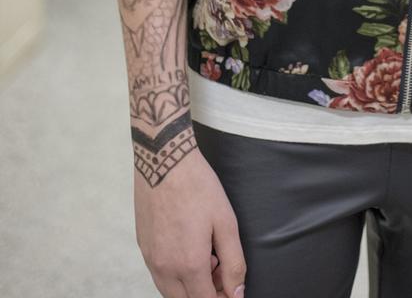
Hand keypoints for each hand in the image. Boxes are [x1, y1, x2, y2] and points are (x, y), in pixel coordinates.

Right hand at [134, 145, 246, 297]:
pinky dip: (175, 273)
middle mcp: (165, 268)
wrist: (164, 160)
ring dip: (189, 286)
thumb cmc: (197, 187)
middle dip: (205, 293)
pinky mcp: (142, 247)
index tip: (232, 290)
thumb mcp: (226, 222)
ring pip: (169, 291)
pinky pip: (158, 274)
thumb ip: (234, 262)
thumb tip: (237, 292)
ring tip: (206, 256)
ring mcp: (150, 259)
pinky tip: (188, 248)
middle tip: (220, 270)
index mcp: (189, 264)